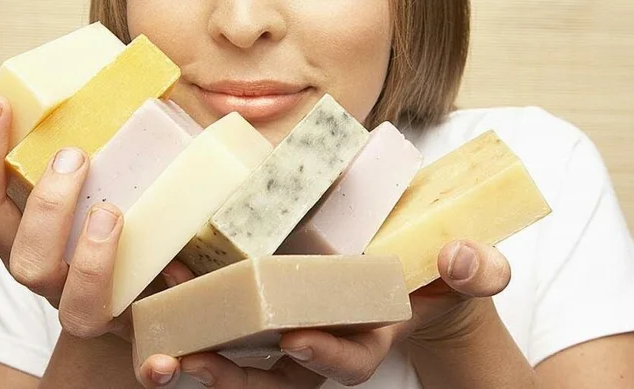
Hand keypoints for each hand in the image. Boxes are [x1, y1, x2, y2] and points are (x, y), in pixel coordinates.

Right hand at [0, 96, 191, 339]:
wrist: (137, 297)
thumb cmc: (103, 221)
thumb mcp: (76, 181)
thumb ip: (46, 144)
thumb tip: (2, 98)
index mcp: (25, 239)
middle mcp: (50, 277)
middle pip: (22, 261)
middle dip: (45, 207)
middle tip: (74, 157)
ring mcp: (89, 306)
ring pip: (76, 306)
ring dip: (93, 259)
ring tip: (112, 213)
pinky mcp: (132, 326)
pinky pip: (140, 335)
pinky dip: (154, 323)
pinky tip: (176, 272)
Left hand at [135, 241, 511, 387]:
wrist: (408, 274)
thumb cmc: (434, 276)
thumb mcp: (463, 273)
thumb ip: (476, 270)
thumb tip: (465, 257)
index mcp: (369, 339)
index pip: (349, 362)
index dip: (325, 356)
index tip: (296, 340)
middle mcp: (324, 344)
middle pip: (276, 379)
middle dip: (233, 376)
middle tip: (192, 362)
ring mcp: (292, 331)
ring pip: (241, 359)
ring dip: (198, 352)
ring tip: (157, 344)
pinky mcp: (266, 312)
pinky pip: (229, 324)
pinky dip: (195, 317)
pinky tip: (162, 292)